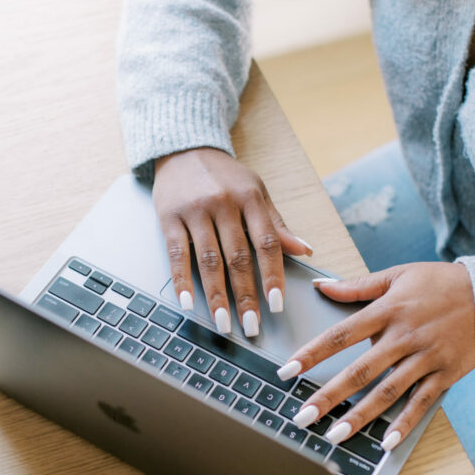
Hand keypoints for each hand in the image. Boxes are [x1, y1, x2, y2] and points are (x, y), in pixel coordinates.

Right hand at [153, 147, 312, 336]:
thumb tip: (305, 249)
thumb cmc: (223, 175)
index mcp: (250, 198)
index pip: (266, 243)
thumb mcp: (255, 190)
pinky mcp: (169, 217)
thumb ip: (276, 223)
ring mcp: (195, 210)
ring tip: (223, 322)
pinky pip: (177, 254)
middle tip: (251, 326)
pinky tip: (188, 302)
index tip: (277, 305)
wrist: (183, 147)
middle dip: (246, 295)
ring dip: (217, 295)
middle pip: (238, 257)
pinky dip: (182, 280)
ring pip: (209, 260)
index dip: (272, 276)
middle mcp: (223, 204)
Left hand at [277, 262, 474, 449]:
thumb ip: (357, 286)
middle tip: (302, 416)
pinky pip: (421, 403)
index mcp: (387, 310)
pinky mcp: (445, 374)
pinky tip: (385, 442)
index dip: (312, 353)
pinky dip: (404, 423)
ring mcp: (425, 358)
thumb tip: (322, 285)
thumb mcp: (397, 275)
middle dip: (328, 396)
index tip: (286, 370)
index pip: (341, 334)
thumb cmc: (439, 283)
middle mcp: (404, 337)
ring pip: (387, 392)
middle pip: (360, 371)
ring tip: (333, 435)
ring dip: (359, 416)